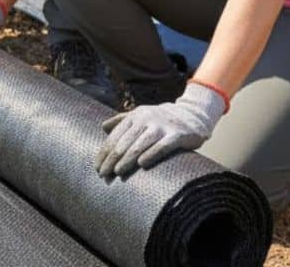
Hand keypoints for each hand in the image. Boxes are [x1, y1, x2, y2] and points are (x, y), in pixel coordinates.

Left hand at [95, 83, 225, 177]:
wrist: (193, 115)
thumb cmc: (162, 119)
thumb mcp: (142, 114)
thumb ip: (122, 120)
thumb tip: (103, 127)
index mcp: (135, 115)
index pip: (114, 137)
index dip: (104, 153)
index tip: (97, 167)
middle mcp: (146, 118)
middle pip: (124, 142)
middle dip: (111, 159)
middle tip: (103, 174)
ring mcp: (162, 126)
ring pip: (139, 145)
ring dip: (126, 160)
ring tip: (117, 172)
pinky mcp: (177, 135)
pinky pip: (162, 146)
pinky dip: (151, 155)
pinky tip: (142, 165)